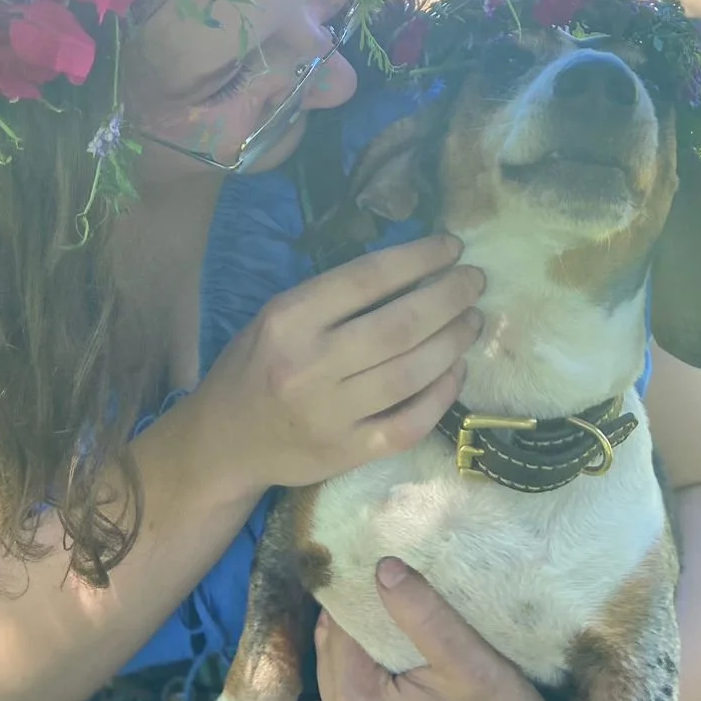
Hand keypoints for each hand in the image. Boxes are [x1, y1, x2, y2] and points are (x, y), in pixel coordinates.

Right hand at [202, 236, 483, 492]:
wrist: (225, 442)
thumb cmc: (255, 366)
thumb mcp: (277, 316)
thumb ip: (333, 297)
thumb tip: (411, 269)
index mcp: (289, 320)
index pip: (367, 278)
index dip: (418, 258)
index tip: (451, 247)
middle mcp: (309, 366)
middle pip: (400, 325)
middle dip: (449, 297)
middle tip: (475, 280)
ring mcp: (330, 415)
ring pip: (412, 373)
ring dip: (453, 342)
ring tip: (472, 320)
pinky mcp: (347, 454)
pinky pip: (409, 424)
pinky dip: (442, 395)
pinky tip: (456, 371)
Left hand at [314, 559, 553, 700]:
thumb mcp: (470, 663)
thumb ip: (423, 612)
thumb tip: (381, 566)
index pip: (339, 629)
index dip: (357, 592)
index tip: (377, 561)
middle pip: (331, 656)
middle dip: (356, 619)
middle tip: (387, 585)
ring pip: (338, 683)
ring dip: (358, 651)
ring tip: (395, 622)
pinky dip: (364, 684)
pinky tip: (396, 669)